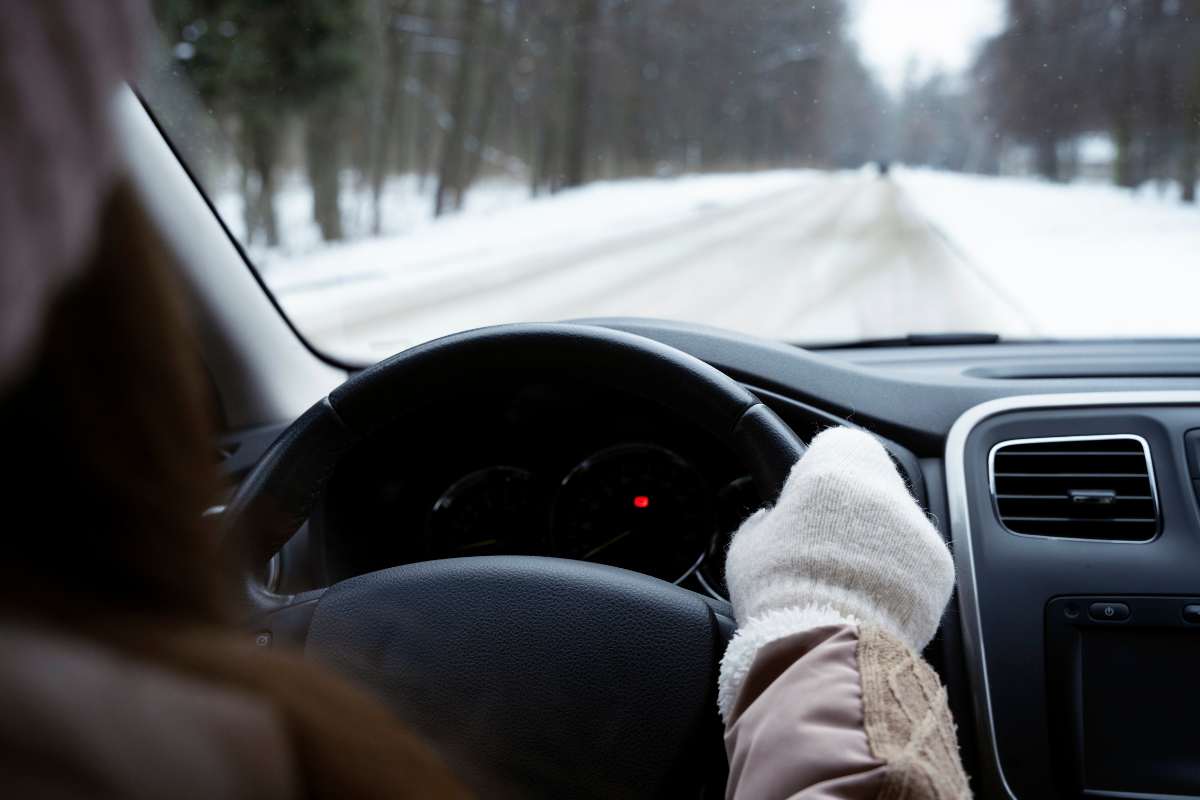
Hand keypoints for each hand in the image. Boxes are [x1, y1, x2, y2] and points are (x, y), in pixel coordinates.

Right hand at [719, 426, 954, 715]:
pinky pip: (919, 561)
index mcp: (835, 466)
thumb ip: (765, 521)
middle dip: (853, 509)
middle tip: (824, 545)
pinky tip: (871, 599)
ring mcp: (919, 527)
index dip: (818, 472)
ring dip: (879, 542)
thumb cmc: (778, 589)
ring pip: (898, 522)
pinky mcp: (940, 567)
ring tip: (847, 579)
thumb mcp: (750, 545)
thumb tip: (771, 520)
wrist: (825, 644)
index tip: (805, 501)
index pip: (836, 444)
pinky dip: (901, 575)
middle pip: (872, 482)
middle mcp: (884, 487)